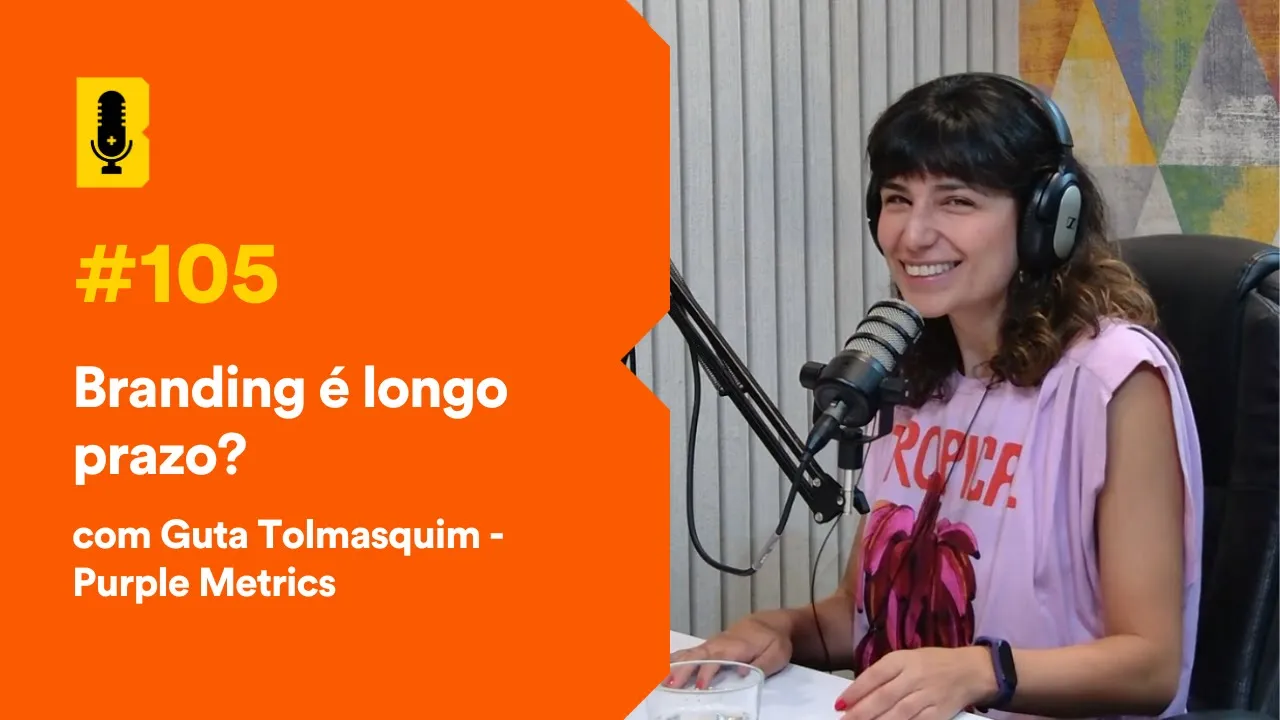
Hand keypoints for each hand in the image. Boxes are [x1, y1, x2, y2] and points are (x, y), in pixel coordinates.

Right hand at [666, 614, 792, 689]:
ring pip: (689, 653)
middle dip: (683, 670)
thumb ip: (761, 664)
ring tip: (660, 679)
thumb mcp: (776, 654)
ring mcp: (711, 644)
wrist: (768, 624)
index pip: (717, 659)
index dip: (708, 672)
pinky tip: (662, 668)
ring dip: (674, 666)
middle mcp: (719, 644)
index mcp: (735, 646)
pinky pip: (688, 652)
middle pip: (697, 656)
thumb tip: (742, 673)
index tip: (700, 686)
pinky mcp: (708, 647)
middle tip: (670, 685)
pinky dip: (673, 659)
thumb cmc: (772, 640)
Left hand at [834, 647, 995, 719]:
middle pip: (884, 697)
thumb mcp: (908, 658)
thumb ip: (885, 673)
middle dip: (861, 712)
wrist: (971, 671)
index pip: (874, 675)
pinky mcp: (939, 713)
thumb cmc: (933, 663)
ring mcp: (928, 696)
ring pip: (898, 713)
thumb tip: (858, 693)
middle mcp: (915, 676)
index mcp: (903, 659)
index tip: (839, 704)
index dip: (855, 691)